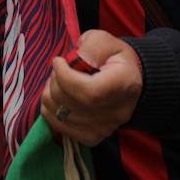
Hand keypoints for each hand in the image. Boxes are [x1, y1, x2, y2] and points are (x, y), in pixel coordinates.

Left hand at [41, 29, 143, 146]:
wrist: (129, 82)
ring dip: (50, 93)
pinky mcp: (92, 137)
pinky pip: (58, 126)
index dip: (65, 76)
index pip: (89, 92)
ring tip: (58, 81)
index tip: (59, 61)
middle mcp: (116, 113)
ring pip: (60, 114)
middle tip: (58, 69)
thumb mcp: (108, 42)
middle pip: (71, 103)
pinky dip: (51, 109)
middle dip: (55, 81)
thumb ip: (91, 47)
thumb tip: (73, 60)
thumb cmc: (116, 59)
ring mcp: (104, 129)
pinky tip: (59, 96)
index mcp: (124, 85)